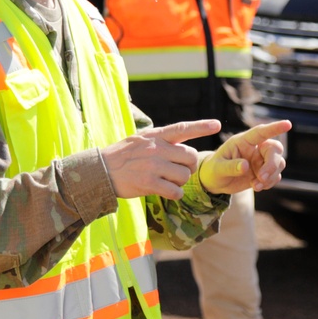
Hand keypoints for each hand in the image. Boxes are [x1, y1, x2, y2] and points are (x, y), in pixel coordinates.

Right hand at [103, 119, 220, 200]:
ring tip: (168, 181)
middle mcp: (156, 149)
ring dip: (180, 181)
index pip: (182, 128)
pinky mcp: (149, 183)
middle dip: (189, 166)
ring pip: (184, 176)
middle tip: (179, 170)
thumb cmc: (122, 155)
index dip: (201, 126)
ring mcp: (153, 166)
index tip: (217, 125)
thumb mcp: (140, 139)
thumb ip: (160, 140)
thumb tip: (181, 143)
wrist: (100, 170)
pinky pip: (175, 191)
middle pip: (190, 157)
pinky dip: (175, 193)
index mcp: (156, 136)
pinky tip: (166, 191)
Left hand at [199, 120, 290, 195]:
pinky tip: (256, 187)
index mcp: (243, 141)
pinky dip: (269, 183)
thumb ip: (231, 166)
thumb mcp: (218, 169)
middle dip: (272, 164)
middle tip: (262, 177)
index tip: (288, 124)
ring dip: (271, 176)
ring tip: (256, 186)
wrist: (215, 182)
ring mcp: (261, 160)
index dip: (274, 128)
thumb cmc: (213, 170)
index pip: (260, 132)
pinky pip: (275, 176)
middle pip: (274, 149)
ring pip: (279, 163)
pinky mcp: (264, 172)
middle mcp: (255, 148)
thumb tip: (246, 166)